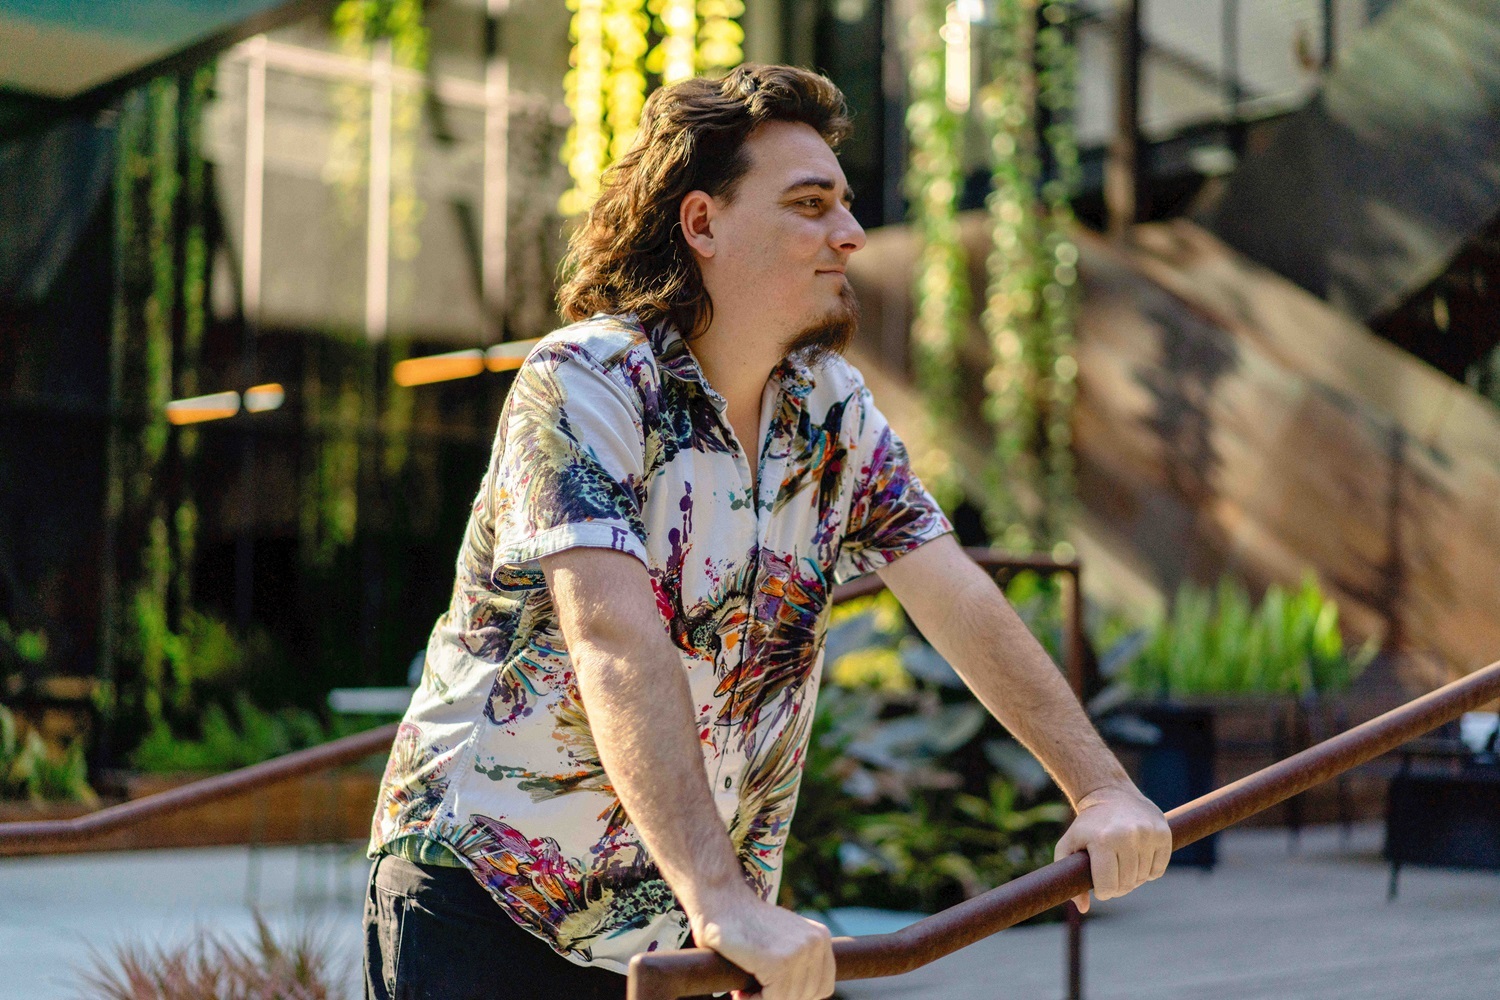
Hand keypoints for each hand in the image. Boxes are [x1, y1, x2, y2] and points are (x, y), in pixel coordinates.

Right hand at [689, 891, 835, 999]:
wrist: (721, 899)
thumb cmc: (745, 924)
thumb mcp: (784, 938)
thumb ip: (800, 960)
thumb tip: (802, 995)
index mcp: (821, 938)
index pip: (822, 988)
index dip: (794, 995)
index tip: (770, 989)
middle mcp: (816, 943)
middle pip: (805, 996)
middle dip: (777, 997)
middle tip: (752, 990)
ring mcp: (799, 952)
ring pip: (788, 999)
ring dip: (763, 999)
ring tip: (744, 991)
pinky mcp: (779, 962)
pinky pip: (772, 999)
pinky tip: (740, 992)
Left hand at [1053, 782, 1172, 912]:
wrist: (1111, 794)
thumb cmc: (1088, 825)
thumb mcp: (1069, 845)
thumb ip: (1068, 876)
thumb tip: (1083, 908)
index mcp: (1103, 840)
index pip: (1108, 887)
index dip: (1103, 892)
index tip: (1099, 885)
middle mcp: (1127, 836)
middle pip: (1127, 884)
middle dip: (1118, 886)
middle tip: (1111, 875)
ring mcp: (1147, 834)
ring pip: (1143, 878)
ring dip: (1133, 878)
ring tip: (1122, 863)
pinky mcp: (1163, 834)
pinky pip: (1158, 870)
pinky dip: (1149, 870)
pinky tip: (1138, 857)